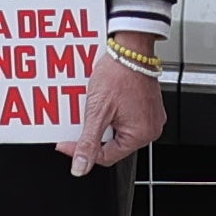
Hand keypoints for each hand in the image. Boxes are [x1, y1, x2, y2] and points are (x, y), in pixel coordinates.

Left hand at [62, 43, 170, 173]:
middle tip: (79, 121)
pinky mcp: (147, 106)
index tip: (66, 143)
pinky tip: (103, 102)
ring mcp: (150, 117)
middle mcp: (150, 129)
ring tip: (92, 108)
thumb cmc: (119, 73)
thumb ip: (89, 142)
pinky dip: (111, 114)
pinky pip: (126, 118)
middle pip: (112, 144)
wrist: (131, 48)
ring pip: (117, 130)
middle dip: (92, 134)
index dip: (82, 151)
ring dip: (101, 123)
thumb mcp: (98, 111)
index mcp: (141, 135)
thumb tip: (81, 167)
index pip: (105, 157)